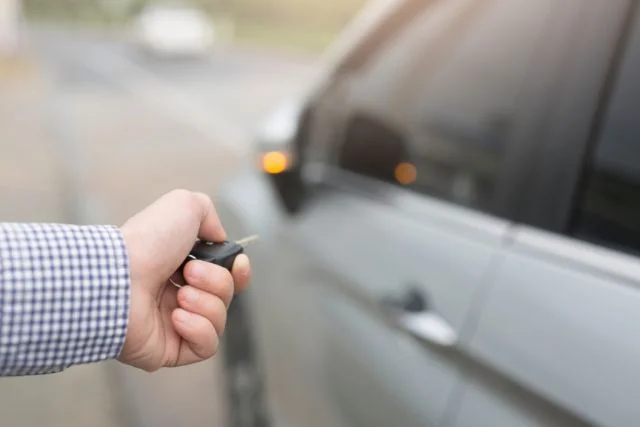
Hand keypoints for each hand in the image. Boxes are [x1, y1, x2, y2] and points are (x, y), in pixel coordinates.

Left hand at [117, 189, 251, 371]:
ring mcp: (174, 325)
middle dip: (217, 283)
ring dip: (206, 304)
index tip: (238, 265)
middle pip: (226, 297)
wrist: (118, 276)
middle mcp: (178, 296)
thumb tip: (219, 238)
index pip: (225, 278)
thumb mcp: (184, 206)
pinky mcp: (170, 350)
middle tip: (189, 272)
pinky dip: (198, 329)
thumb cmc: (146, 242)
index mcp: (181, 268)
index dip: (239, 273)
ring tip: (179, 295)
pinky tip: (177, 317)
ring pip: (219, 321)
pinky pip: (206, 346)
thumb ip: (209, 215)